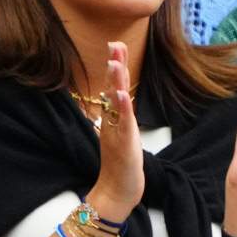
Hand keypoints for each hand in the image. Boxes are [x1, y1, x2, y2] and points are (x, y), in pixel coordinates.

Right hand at [85, 41, 144, 219]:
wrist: (116, 193)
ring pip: (116, 104)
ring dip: (116, 83)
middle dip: (115, 66)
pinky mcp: (124, 145)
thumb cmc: (120, 167)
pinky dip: (123, 109)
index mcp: (113, 120)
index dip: (117, 67)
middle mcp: (112, 123)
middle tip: (114, 43)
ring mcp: (116, 133)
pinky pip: (123, 124)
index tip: (116, 45)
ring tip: (115, 62)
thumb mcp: (122, 136)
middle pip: (113, 90)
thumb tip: (120, 98)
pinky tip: (124, 95)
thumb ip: (120, 117)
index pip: (116, 88)